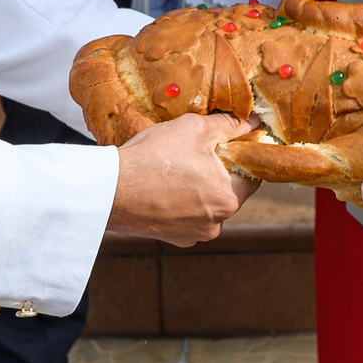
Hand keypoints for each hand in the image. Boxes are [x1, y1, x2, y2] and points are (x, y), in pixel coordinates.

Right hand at [107, 113, 255, 245]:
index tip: (231, 141)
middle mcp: (215, 223)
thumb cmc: (153, 158)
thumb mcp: (196, 128)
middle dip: (218, 170)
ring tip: (177, 166)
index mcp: (227, 199)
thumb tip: (253, 124)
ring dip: (199, 186)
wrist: (109, 189)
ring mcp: (193, 234)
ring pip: (208, 203)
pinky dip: (181, 200)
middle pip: (230, 190)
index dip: (243, 154)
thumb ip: (230, 126)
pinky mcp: (174, 238)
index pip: (252, 174)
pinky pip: (188, 214)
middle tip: (197, 150)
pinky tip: (165, 184)